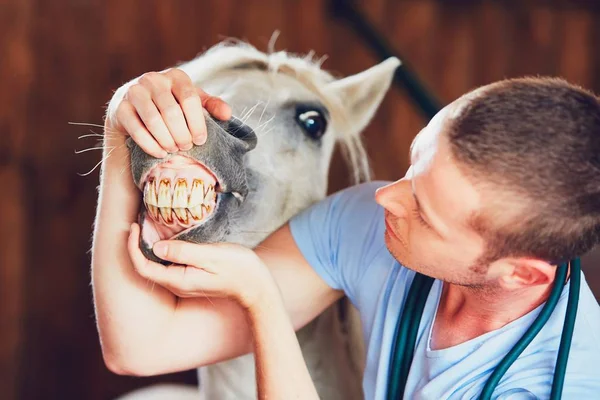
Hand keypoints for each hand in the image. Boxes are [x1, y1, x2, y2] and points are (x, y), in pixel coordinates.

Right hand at [105, 68, 231, 158]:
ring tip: (173, 150)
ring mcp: (134, 92)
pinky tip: (160, 153)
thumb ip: (212, 106)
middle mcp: (153, 80)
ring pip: (153, 121)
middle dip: (181, 135)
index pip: (189, 99)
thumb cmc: (173, 105)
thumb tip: (227, 114)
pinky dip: (150, 145)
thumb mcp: (194, 102)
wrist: (135, 107)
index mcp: (176, 76)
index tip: (200, 140)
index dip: (197, 123)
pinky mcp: (120, 108)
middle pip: (171, 112)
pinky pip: (136, 129)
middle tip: (186, 147)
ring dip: (166, 140)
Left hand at [127, 223, 277, 308]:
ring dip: (150, 248)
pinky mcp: (192, 278)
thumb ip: (182, 252)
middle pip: (147, 268)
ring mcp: (185, 283)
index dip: (133, 248)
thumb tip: (156, 247)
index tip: (135, 227)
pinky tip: (168, 237)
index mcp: (179, 281)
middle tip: (138, 224)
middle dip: (138, 246)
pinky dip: (163, 251)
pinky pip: (170, 265)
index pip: (144, 267)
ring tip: (149, 227)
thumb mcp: (210, 256)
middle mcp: (178, 285)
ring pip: (158, 267)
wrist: (256, 286)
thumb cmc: (237, 269)